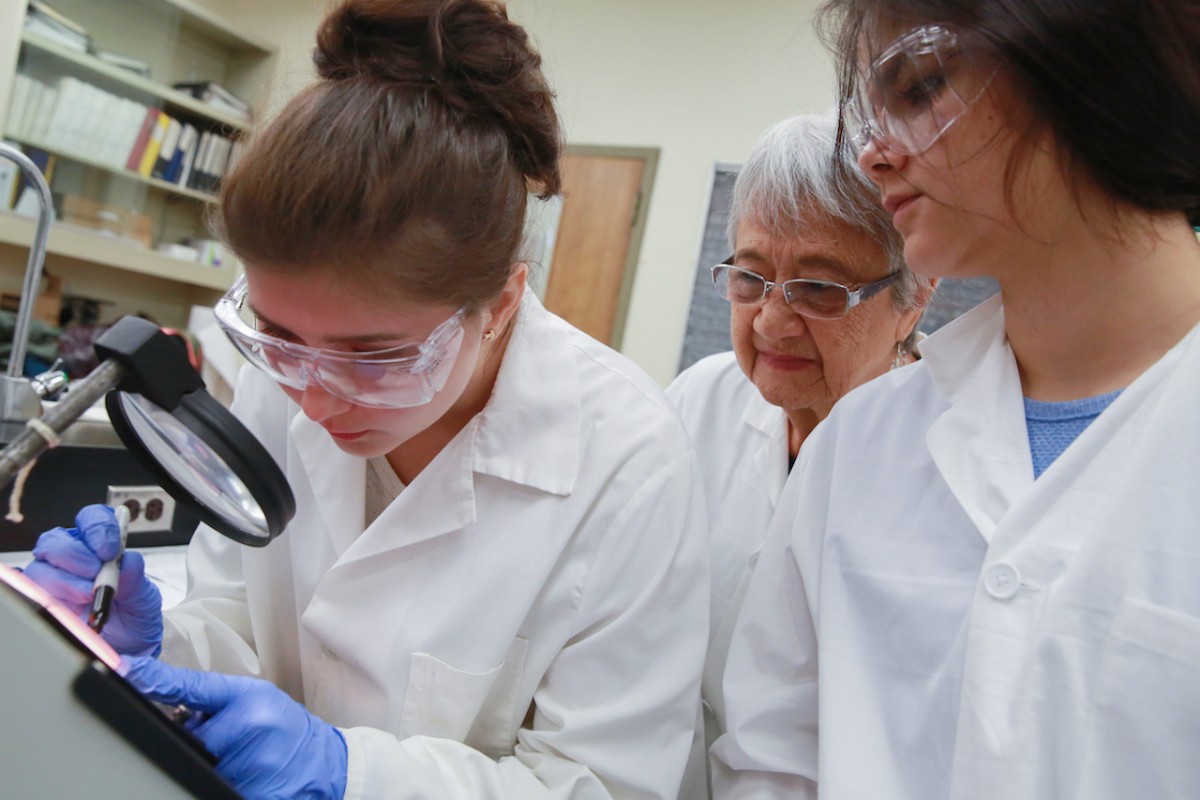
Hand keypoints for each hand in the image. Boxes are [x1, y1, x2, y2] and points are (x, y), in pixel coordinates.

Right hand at [23, 504, 162, 656]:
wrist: (130, 646)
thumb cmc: (134, 615)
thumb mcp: (144, 598)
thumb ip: (136, 578)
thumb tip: (128, 560)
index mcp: (99, 546)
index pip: (90, 520)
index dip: (97, 528)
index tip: (110, 549)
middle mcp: (71, 559)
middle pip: (56, 542)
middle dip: (76, 556)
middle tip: (95, 573)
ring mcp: (53, 581)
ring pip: (40, 568)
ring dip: (64, 581)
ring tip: (87, 596)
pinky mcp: (42, 603)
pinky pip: (29, 593)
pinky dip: (45, 598)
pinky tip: (67, 608)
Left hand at [123, 656, 347, 799]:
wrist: (327, 762)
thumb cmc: (288, 728)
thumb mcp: (257, 698)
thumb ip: (214, 700)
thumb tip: (163, 701)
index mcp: (250, 699)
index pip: (193, 688)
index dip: (157, 680)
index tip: (126, 669)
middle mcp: (251, 727)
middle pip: (192, 740)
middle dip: (200, 743)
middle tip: (229, 741)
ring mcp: (253, 764)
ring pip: (201, 768)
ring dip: (213, 765)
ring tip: (244, 759)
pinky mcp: (254, 792)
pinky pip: (213, 786)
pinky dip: (224, 781)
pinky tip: (248, 776)